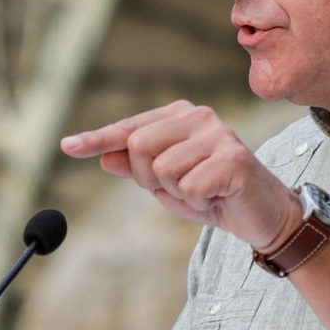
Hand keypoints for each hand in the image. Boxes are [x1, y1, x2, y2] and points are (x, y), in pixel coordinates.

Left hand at [61, 100, 300, 253]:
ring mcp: (218, 135)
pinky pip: (188, 188)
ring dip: (177, 192)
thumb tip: (104, 157)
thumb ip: (137, 167)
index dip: (97, 139)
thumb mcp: (168, 183)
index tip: (67, 146)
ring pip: (162, 170)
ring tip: (203, 191)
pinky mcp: (233, 158)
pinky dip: (198, 202)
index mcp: (181, 115)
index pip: (129, 127)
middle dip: (149, 179)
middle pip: (138, 146)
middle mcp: (198, 117)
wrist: (263, 214)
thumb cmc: (213, 194)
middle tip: (180, 188)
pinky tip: (218, 196)